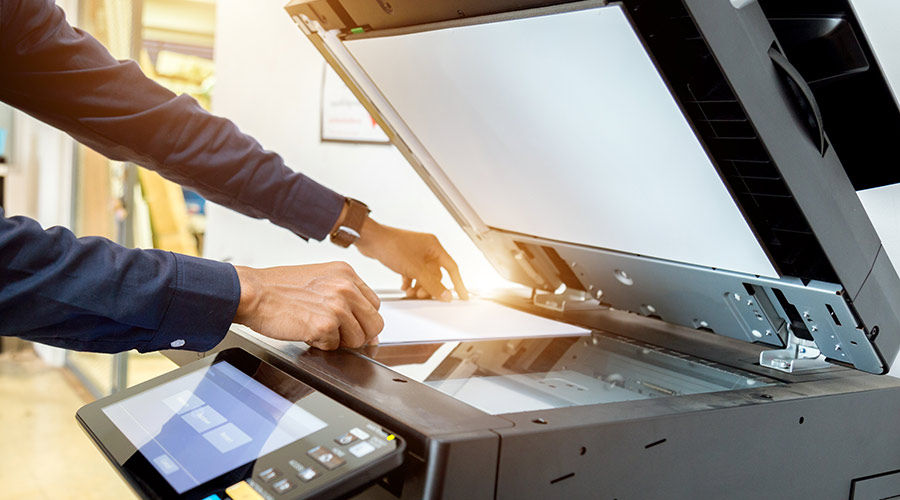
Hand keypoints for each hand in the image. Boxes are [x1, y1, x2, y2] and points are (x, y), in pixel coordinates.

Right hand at [233, 262, 382, 349]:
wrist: (252, 292)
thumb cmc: (278, 287)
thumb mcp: (319, 279)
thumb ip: (345, 296)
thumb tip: (366, 326)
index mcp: (346, 273)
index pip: (374, 304)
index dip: (363, 319)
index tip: (352, 324)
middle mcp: (346, 287)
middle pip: (374, 324)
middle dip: (357, 335)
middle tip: (337, 334)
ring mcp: (337, 307)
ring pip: (358, 340)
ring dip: (338, 341)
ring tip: (316, 329)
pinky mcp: (325, 325)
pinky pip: (334, 347)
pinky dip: (320, 345)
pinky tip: (305, 331)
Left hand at [354, 217, 468, 300]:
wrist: (370, 239)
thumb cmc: (391, 245)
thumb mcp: (415, 269)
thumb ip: (432, 284)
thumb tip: (446, 295)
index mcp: (434, 247)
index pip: (452, 268)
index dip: (458, 283)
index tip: (462, 295)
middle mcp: (427, 249)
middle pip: (436, 274)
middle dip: (430, 287)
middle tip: (424, 296)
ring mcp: (415, 253)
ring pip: (424, 275)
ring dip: (419, 286)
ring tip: (412, 293)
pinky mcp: (405, 258)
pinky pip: (413, 273)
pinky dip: (410, 282)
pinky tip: (405, 287)